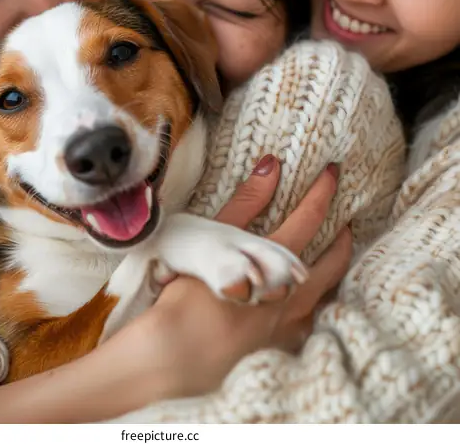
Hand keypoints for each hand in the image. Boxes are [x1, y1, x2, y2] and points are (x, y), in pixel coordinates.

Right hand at [135, 159, 351, 400]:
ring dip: (328, 278)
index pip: (310, 219)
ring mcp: (289, 329)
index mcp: (277, 265)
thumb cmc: (188, 293)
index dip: (323, 192)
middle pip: (332, 264)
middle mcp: (293, 298)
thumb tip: (272, 164)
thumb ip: (247, 202)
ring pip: (324, 299)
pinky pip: (305, 328)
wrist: (173, 357)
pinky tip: (298, 310)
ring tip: (324, 265)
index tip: (333, 172)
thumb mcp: (214, 238)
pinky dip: (307, 312)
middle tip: (347, 225)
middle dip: (342, 240)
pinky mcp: (278, 352)